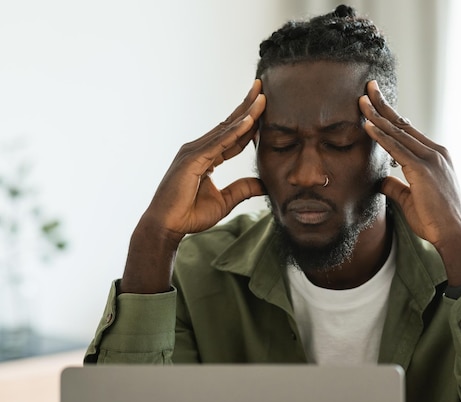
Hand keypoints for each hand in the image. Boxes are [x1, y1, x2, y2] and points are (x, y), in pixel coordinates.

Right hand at [121, 79, 265, 292]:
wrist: (167, 227)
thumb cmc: (189, 215)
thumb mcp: (225, 201)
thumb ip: (243, 189)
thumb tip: (264, 184)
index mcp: (206, 157)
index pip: (233, 136)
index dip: (250, 123)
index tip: (265, 109)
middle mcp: (199, 149)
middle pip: (229, 124)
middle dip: (247, 106)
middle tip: (262, 87)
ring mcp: (194, 152)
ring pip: (226, 129)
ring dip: (245, 112)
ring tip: (261, 97)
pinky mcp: (192, 160)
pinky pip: (219, 143)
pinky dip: (235, 131)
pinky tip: (250, 120)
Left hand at [359, 80, 460, 285]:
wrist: (454, 235)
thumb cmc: (435, 220)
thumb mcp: (410, 199)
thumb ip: (395, 186)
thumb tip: (379, 180)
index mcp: (435, 157)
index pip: (408, 130)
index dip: (390, 115)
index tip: (376, 102)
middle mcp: (435, 152)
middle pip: (403, 123)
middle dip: (383, 105)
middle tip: (368, 87)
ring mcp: (431, 159)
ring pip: (398, 132)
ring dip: (377, 115)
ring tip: (361, 100)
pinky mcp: (423, 170)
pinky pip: (397, 149)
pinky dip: (381, 136)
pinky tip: (367, 126)